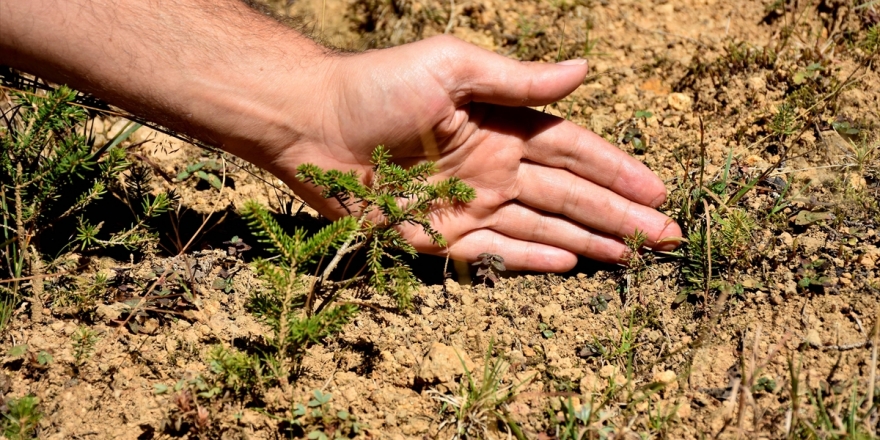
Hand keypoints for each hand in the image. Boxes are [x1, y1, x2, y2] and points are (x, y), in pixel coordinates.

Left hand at [272, 36, 681, 271]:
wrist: (311, 121)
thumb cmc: (379, 84)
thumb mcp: (452, 67)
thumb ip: (516, 79)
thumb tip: (584, 70)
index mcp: (502, 126)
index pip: (574, 151)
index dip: (617, 170)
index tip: (658, 190)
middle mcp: (494, 167)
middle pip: (570, 194)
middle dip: (619, 214)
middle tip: (667, 236)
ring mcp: (469, 204)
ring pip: (542, 225)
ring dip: (588, 239)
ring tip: (632, 256)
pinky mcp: (437, 236)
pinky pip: (494, 252)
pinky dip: (533, 258)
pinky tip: (571, 264)